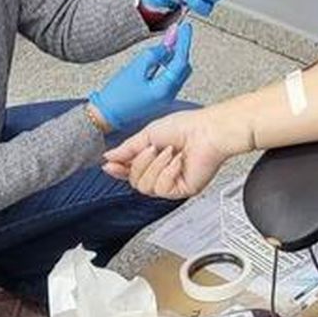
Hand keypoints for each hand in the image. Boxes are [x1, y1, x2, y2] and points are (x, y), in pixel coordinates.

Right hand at [88, 23, 192, 132]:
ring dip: (175, 56)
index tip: (185, 27)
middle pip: (183, 67)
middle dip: (181, 48)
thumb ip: (154, 54)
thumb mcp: (135, 69)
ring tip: (170, 40)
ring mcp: (165, 97)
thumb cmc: (118, 93)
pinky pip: (170, 77)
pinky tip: (163, 55)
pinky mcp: (159, 97)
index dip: (184, 42)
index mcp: (165, 89)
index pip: (181, 61)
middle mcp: (169, 95)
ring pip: (177, 72)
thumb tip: (169, 43)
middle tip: (177, 32)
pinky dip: (169, 64)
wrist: (107, 114)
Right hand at [103, 101, 252, 197]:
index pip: (130, 171)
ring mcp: (172, 182)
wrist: (208, 132)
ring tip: (170, 152)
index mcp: (153, 157)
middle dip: (140, 163)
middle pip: (135, 181)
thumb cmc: (187, 127)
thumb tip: (109, 156)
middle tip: (152, 148)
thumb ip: (128, 148)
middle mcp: (162, 171)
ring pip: (146, 187)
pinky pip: (162, 189)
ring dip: (155, 166)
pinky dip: (168, 172)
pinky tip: (178, 161)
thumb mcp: (148, 134)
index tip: (109, 165)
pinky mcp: (183, 190)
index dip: (118, 170)